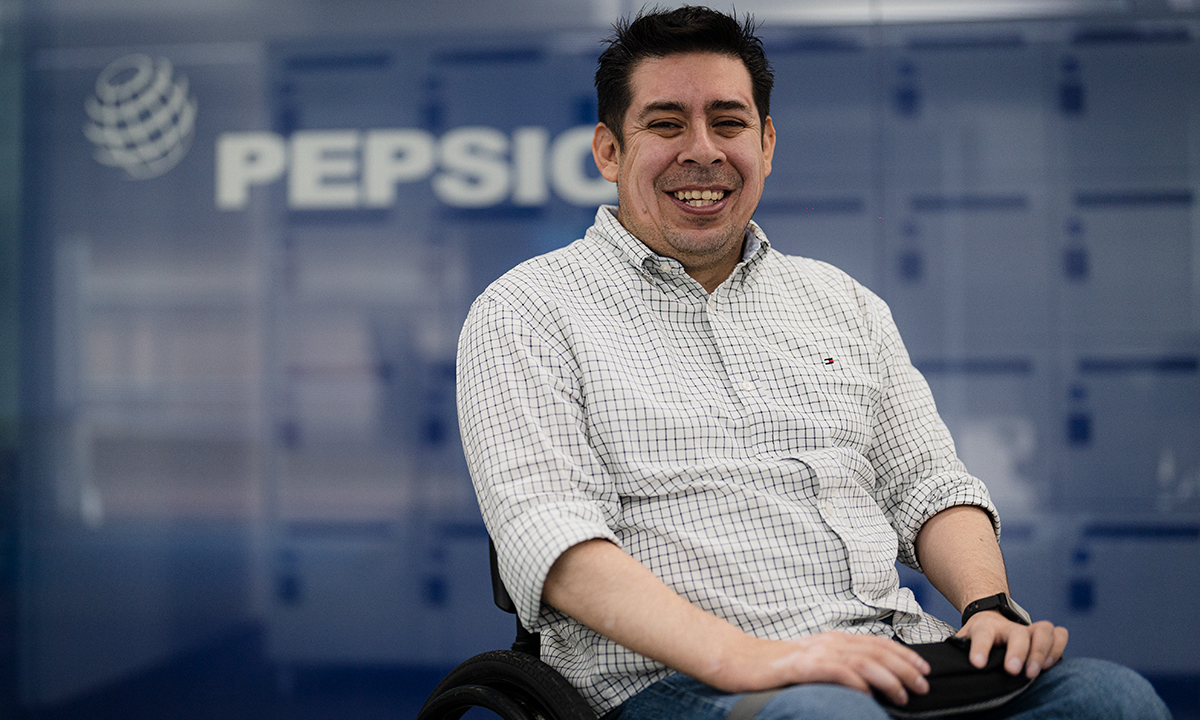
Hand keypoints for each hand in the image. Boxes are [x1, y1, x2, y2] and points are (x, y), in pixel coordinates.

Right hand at [713, 631, 931, 706]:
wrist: (736, 659)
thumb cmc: (774, 665)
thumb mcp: (812, 662)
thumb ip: (838, 665)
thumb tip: (867, 681)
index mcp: (833, 639)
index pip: (876, 644)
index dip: (903, 656)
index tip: (923, 669)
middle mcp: (828, 642)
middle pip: (875, 652)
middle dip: (904, 668)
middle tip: (923, 685)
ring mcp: (814, 652)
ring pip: (861, 661)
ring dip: (887, 678)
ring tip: (903, 694)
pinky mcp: (800, 666)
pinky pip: (834, 672)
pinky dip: (854, 681)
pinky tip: (867, 692)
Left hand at [956, 612, 1067, 678]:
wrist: (990, 617)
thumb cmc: (978, 636)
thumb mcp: (965, 640)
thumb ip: (961, 651)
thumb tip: (954, 667)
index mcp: (985, 627)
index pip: (982, 634)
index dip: (980, 648)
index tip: (978, 664)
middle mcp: (1009, 626)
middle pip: (1018, 633)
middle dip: (1017, 652)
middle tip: (1013, 671)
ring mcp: (1029, 628)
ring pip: (1043, 630)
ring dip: (1042, 652)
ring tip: (1034, 672)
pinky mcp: (1045, 634)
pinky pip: (1059, 634)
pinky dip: (1058, 648)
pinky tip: (1050, 665)